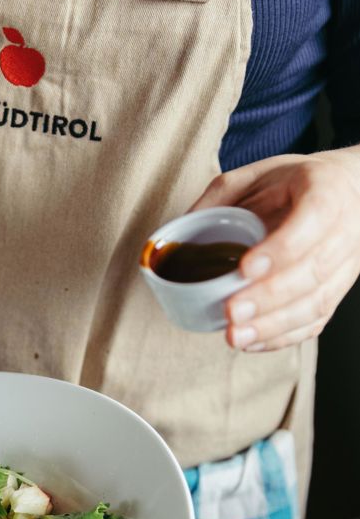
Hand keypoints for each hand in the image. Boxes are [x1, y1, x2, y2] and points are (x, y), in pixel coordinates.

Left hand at [190, 148, 359, 350]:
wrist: (346, 191)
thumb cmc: (293, 183)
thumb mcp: (254, 175)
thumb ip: (218, 198)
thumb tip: (175, 235)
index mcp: (325, 191)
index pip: (313, 220)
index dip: (281, 249)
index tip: (245, 269)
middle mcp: (344, 230)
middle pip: (313, 270)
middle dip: (269, 297)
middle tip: (232, 312)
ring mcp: (346, 265)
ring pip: (317, 302)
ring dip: (274, 325)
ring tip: (235, 336)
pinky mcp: (337, 290)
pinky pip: (316, 320)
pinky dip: (283, 337)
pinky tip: (252, 343)